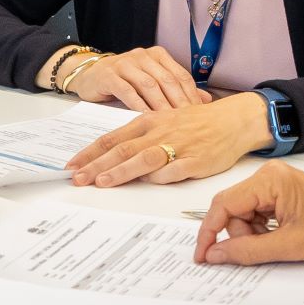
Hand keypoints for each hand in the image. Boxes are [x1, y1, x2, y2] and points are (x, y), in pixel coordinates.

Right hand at [63, 46, 202, 110]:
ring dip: (160, 105)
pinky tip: (145, 118)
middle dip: (179, 102)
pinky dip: (138, 105)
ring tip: (170, 123)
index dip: (192, 94)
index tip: (201, 114)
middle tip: (189, 122)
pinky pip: (127, 91)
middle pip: (166, 80)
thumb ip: (177, 89)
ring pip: (148, 85)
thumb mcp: (152, 82)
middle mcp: (143, 56)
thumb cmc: (125, 81)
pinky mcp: (109, 75)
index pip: (180, 75)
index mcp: (158, 55)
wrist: (90, 76)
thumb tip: (207, 100)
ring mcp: (125, 64)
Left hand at [68, 93, 271, 186]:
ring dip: (121, 171)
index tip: (71, 166)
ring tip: (101, 182)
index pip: (111, 138)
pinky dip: (158, 177)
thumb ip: (139, 138)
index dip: (89, 153)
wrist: (232, 121)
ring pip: (143, 158)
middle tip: (77, 178)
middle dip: (96, 165)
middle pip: (122, 149)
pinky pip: (173, 170)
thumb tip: (113, 158)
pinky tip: (146, 183)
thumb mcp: (163, 122)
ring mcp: (177, 146)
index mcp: (148, 122)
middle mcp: (159, 132)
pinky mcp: (195, 160)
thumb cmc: (195, 123)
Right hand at [192, 163, 303, 264]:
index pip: (223, 205)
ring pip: (243, 213)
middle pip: (232, 209)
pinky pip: (257, 211)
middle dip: (239, 235)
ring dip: (252, 233)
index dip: (209, 233)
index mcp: (269, 180)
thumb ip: (247, 251)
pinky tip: (282, 236)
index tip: (203, 255)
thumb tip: (216, 255)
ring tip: (279, 243)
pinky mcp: (282, 190)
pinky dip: (263, 228)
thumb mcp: (288, 246)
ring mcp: (275, 181)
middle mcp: (268, 175)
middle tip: (261, 251)